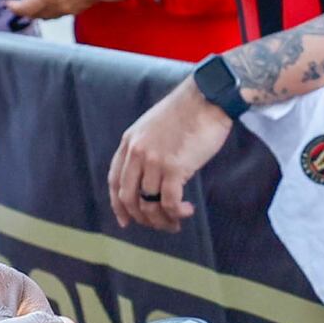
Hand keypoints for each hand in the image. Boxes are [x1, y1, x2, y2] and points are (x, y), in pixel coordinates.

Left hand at [0, 0, 98, 21]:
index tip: (7, 2)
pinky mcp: (82, 7)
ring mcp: (72, 9)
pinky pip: (62, 12)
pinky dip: (53, 8)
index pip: (25, 8)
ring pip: (49, 15)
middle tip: (18, 3)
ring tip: (35, 1)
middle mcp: (59, 6)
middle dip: (25, 10)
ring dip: (39, 11)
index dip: (14, 6)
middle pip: (36, 14)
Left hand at [109, 84, 236, 231]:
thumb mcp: (154, 126)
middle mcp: (137, 153)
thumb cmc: (188, 111)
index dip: (118, 205)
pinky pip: (169, 202)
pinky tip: (186, 211)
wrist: (208, 97)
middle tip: (158, 224)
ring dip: (162, 220)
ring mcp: (154, 160)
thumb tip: (151, 178)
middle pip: (129, 198)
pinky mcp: (175, 167)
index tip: (125, 221)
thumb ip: (146, 148)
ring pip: (149, 204)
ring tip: (176, 222)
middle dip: (142, 218)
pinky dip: (176, 213)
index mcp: (130, 142)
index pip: (115, 181)